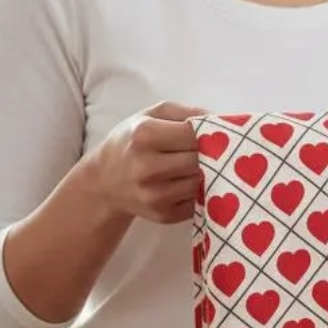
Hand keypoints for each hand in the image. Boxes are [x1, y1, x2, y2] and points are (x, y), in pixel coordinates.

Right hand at [86, 101, 206, 223]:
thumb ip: (187, 112)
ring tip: (195, 165)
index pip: (195, 134)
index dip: (209, 133)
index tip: (212, 133)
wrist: (105, 181)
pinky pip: (197, 202)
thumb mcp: (151, 115)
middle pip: (199, 159)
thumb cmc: (132, 141)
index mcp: (144, 135)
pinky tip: (186, 183)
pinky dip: (198, 192)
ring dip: (205, 174)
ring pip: (201, 182)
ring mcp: (155, 195)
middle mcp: (147, 167)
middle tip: (209, 150)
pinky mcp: (163, 215)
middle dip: (210, 154)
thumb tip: (222, 121)